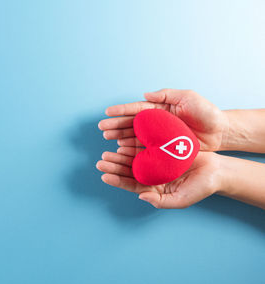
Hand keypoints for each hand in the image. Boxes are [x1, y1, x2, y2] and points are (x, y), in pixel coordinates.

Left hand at [96, 150, 221, 207]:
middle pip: (128, 171)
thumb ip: (161, 201)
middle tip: (101, 161)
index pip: (131, 185)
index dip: (117, 181)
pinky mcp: (162, 150)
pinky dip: (133, 144)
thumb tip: (141, 197)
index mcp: (154, 188)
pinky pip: (144, 147)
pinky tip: (123, 142)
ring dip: (119, 156)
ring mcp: (156, 162)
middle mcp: (152, 175)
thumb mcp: (182, 199)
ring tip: (107, 152)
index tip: (103, 176)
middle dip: (114, 166)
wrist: (218, 170)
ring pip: (133, 159)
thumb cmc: (201, 187)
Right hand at [99, 89, 227, 150]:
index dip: (121, 110)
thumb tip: (145, 95)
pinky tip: (122, 150)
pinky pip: (145, 150)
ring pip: (135, 137)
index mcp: (160, 109)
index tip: (107, 112)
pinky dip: (132, 150)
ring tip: (108, 140)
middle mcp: (156, 123)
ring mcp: (159, 137)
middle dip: (116, 125)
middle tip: (102, 129)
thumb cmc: (207, 112)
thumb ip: (167, 94)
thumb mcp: (189, 97)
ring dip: (120, 137)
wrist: (221, 132)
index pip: (136, 109)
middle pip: (131, 124)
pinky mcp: (164, 149)